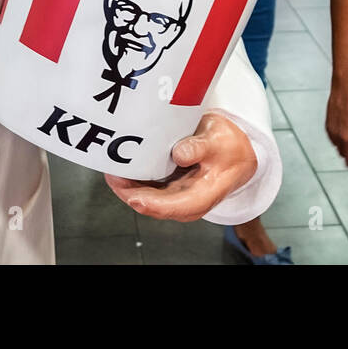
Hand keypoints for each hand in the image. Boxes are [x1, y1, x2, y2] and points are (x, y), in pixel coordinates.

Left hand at [104, 113, 256, 221]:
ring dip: (127, 186)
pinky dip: (132, 180)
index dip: (150, 203)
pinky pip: (145, 188)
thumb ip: (199, 147)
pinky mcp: (167, 189)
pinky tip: (122, 167)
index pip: (173, 207)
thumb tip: (179, 154)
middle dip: (129, 192)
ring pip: (145, 198)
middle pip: (152, 205)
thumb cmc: (228, 148)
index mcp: (202, 196)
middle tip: (113, 174)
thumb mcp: (217, 141)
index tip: (132, 194)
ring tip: (112, 167)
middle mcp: (185, 202)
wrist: (235, 151)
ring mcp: (175, 197)